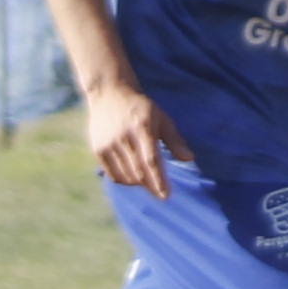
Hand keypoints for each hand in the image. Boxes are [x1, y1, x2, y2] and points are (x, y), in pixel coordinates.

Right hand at [81, 80, 191, 197]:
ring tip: (147, 181)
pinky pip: (113, 175)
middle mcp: (123, 136)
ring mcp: (108, 143)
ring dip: (139, 183)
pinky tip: (133, 178)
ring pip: (126, 176)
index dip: (159, 181)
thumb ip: (174, 140)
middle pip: (139, 171)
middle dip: (152, 186)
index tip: (166, 195)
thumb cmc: (141, 108)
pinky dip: (125, 181)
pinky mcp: (98, 149)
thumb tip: (189, 158)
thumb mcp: (161, 118)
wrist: (109, 93)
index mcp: (142, 127)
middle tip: (161, 192)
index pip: (151, 161)